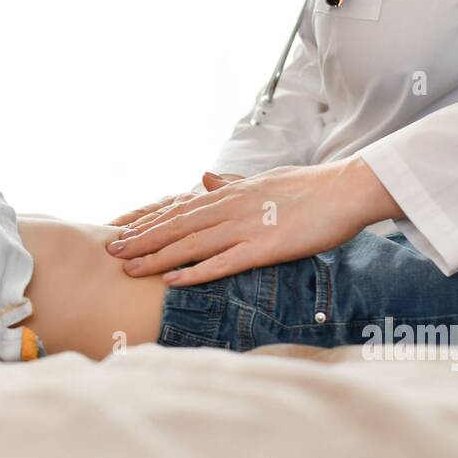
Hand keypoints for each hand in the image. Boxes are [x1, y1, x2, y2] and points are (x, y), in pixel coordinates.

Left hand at [104, 158, 401, 286]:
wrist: (346, 190)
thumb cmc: (309, 189)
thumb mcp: (264, 180)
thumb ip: (233, 184)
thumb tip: (205, 177)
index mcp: (231, 193)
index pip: (180, 209)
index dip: (148, 222)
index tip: (123, 232)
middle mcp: (231, 207)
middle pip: (176, 225)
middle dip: (141, 240)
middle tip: (111, 251)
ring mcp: (246, 227)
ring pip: (191, 244)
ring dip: (157, 257)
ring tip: (129, 268)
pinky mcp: (264, 247)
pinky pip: (223, 262)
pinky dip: (195, 271)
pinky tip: (173, 280)